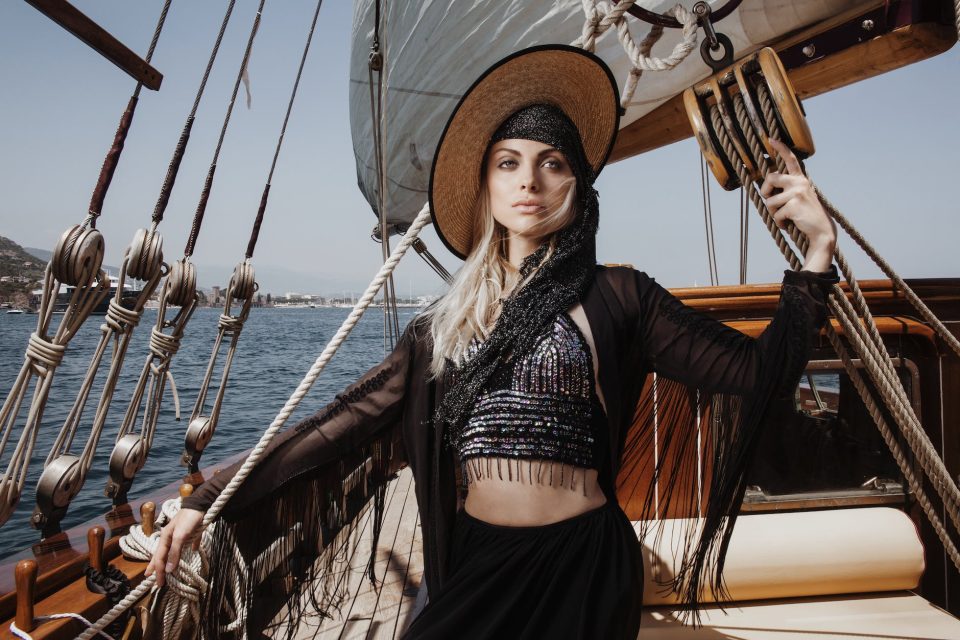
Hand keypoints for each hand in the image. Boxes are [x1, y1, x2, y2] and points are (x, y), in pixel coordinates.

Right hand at [144, 508, 203, 586]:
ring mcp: (180, 535)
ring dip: (169, 561)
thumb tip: (168, 570)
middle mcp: (170, 537)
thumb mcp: (180, 536)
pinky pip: (189, 543)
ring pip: (172, 551)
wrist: (202, 504)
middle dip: (158, 568)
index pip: (159, 558)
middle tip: (154, 580)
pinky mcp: (192, 533)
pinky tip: (193, 550)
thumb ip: (175, 552)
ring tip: (165, 569)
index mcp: (165, 538)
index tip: (159, 585)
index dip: (158, 572)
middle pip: (162, 555)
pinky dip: (190, 547)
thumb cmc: (189, 519)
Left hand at [758, 138, 836, 258]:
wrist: (821, 231)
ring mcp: (797, 193)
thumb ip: (787, 189)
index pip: (790, 159)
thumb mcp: (799, 197)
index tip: (770, 138)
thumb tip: (766, 189)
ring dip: (773, 213)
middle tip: (769, 199)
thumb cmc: (806, 215)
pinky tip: (787, 225)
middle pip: (770, 178)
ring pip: (769, 201)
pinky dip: (779, 223)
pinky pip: (775, 214)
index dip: (780, 148)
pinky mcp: (793, 205)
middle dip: (765, 191)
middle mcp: (799, 183)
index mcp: (801, 179)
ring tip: (784, 218)